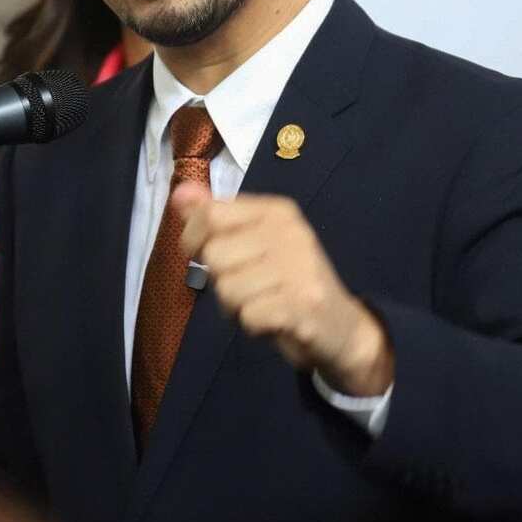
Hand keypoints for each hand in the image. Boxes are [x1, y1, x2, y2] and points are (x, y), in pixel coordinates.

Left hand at [175, 190, 393, 395]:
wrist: (342, 328)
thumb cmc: (288, 283)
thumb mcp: (253, 243)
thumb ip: (214, 218)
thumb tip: (179, 193)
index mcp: (277, 211)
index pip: (210, 214)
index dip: (195, 240)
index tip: (211, 255)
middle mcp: (290, 232)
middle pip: (214, 255)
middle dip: (221, 280)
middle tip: (251, 287)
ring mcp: (299, 268)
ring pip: (227, 289)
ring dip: (237, 307)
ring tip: (264, 303)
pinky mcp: (302, 305)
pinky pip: (247, 316)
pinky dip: (254, 326)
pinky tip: (275, 320)